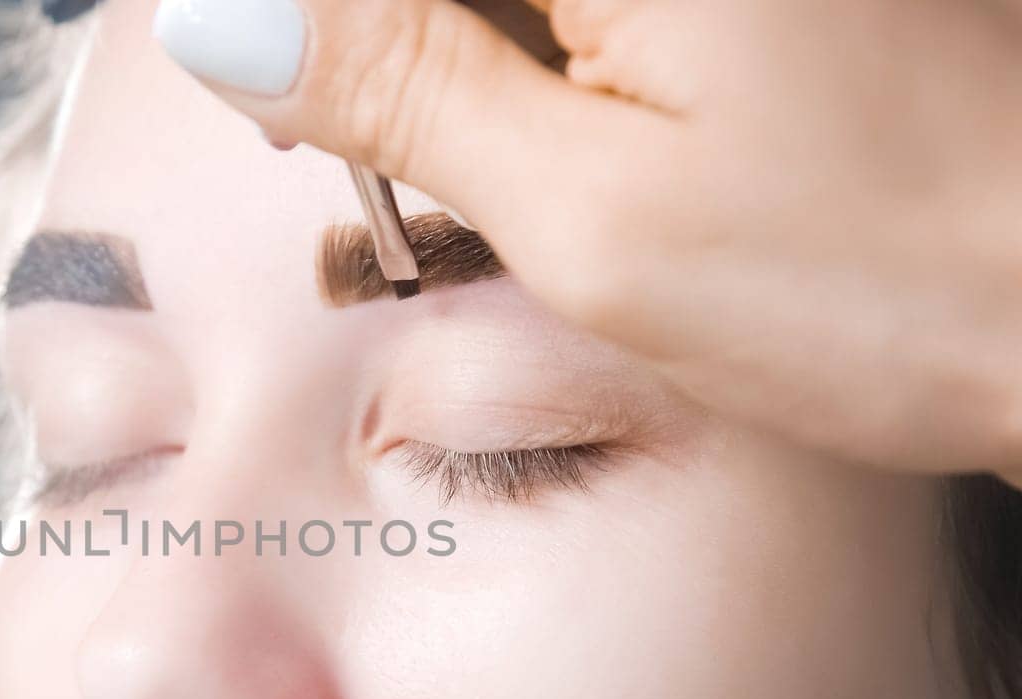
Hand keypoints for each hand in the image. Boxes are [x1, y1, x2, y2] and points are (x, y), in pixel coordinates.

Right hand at [152, 0, 1021, 485]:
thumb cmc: (871, 284)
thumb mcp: (588, 212)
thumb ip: (395, 90)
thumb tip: (214, 16)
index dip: (308, 32)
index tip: (288, 117)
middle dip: (388, 45)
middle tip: (386, 159)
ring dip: (463, 57)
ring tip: (520, 170)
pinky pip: (583, 11)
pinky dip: (541, 58)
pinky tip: (576, 138)